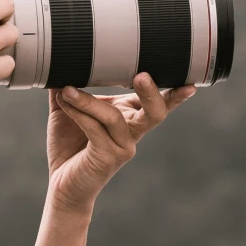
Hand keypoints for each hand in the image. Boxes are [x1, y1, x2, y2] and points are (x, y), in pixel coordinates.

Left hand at [44, 73, 192, 216]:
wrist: (61, 185)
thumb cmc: (68, 147)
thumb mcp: (67, 111)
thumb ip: (66, 87)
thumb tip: (55, 60)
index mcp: (130, 117)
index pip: (157, 101)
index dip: (174, 92)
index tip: (190, 81)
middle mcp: (132, 132)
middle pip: (156, 112)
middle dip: (152, 93)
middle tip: (142, 76)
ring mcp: (123, 147)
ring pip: (114, 116)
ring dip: (89, 101)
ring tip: (67, 90)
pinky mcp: (107, 158)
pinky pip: (95, 129)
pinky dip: (78, 113)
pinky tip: (64, 101)